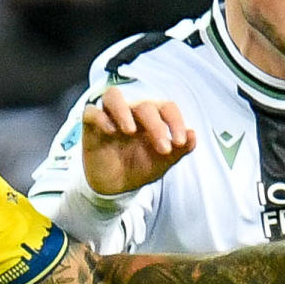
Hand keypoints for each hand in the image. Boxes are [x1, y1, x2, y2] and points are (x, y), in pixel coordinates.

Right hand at [82, 88, 196, 196]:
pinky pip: (91, 112)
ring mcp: (110, 117)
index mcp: (153, 118)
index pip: (166, 107)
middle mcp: (132, 112)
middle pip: (144, 106)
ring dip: (123, 110)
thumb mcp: (163, 162)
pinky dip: (100, 118)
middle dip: (157, 126)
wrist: (116, 187)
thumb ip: (180, 150)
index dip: (175, 122)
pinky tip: (111, 132)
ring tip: (131, 130)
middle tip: (163, 148)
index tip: (180, 142)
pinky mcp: (91, 126)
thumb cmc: (140, 167)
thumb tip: (193, 134)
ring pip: (113, 96)